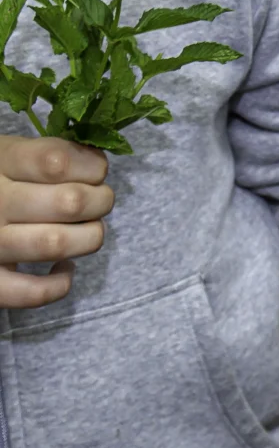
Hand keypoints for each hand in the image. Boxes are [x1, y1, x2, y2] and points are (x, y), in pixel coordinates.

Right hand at [0, 136, 113, 308]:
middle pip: (69, 203)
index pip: (55, 162)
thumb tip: (95, 163)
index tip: (96, 171)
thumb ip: (45, 154)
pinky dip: (60, 284)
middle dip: (100, 201)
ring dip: (89, 237)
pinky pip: (32, 293)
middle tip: (99, 200)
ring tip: (87, 230)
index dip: (91, 167)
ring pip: (57, 244)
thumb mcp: (5, 155)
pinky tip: (64, 267)